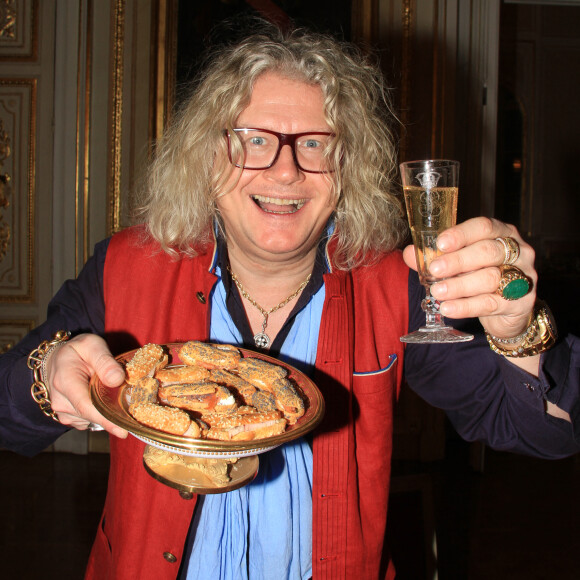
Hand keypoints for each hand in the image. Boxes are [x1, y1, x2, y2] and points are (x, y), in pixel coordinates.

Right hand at [44, 333, 127, 437]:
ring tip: (115, 393)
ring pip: (93, 420)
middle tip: (134, 404)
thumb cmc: (77, 351)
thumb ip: (104, 360)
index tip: (123, 431)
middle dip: (114, 412)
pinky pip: (91, 421)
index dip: (106, 420)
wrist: (57, 360)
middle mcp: (61, 401)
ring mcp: (64, 412)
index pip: (86, 407)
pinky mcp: (70, 418)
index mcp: (65, 381)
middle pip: (93, 415)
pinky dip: (102, 414)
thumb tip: (117, 379)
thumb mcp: (91, 345)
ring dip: (108, 411)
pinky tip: (105, 400)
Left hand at [402, 217, 535, 338]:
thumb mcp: (459, 265)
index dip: (461, 234)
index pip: (484, 226)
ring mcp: (522, 276)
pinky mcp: (520, 302)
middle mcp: (517, 251)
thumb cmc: (480, 278)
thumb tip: (409, 253)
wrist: (508, 311)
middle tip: (434, 270)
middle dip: (457, 261)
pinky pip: (491, 303)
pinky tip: (448, 308)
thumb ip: (435, 257)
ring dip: (459, 285)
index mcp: (501, 233)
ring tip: (437, 292)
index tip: (440, 244)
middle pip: (488, 251)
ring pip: (490, 278)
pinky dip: (466, 306)